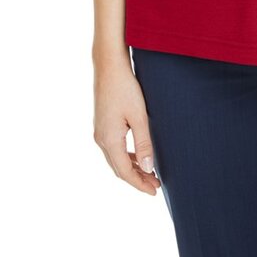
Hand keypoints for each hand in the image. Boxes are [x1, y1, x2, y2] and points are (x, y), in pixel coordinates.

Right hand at [93, 56, 161, 195]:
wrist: (109, 65)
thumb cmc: (126, 88)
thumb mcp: (139, 116)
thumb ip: (144, 143)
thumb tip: (148, 168)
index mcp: (109, 140)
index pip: (125, 172)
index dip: (139, 184)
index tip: (155, 191)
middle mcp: (101, 139)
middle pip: (119, 168)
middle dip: (137, 179)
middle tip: (156, 186)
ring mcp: (100, 131)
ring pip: (116, 159)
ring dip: (133, 168)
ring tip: (150, 174)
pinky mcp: (103, 124)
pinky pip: (114, 148)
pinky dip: (127, 156)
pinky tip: (139, 156)